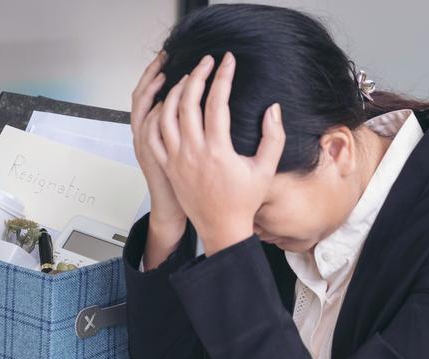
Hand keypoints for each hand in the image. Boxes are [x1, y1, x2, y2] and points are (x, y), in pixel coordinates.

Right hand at [131, 50, 186, 226]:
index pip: (150, 95)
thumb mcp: (180, 152)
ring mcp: (148, 146)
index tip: (168, 58)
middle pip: (142, 95)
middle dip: (152, 73)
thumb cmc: (186, 184)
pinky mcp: (152, 157)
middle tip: (165, 55)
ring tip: (165, 71)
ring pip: (141, 109)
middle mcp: (148, 136)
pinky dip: (153, 113)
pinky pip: (148, 130)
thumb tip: (195, 101)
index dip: (155, 75)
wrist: (181, 211)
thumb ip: (183, 126)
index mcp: (156, 133)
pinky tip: (165, 100)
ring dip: (152, 88)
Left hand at [152, 52, 285, 255]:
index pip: (216, 102)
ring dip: (175, 92)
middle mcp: (193, 153)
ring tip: (187, 79)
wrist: (221, 228)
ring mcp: (176, 160)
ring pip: (166, 116)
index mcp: (218, 151)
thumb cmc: (244, 201)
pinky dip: (157, 116)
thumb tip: (273, 109)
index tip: (227, 61)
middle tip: (206, 61)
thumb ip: (274, 137)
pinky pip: (154, 136)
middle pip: (187, 102)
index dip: (222, 77)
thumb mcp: (266, 169)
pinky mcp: (167, 166)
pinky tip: (167, 105)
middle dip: (197, 75)